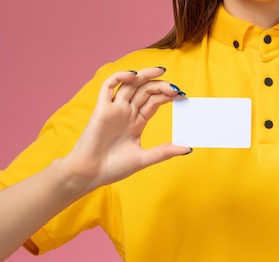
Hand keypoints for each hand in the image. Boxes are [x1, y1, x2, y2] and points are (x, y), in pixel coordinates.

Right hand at [61, 67, 190, 192]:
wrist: (90, 173)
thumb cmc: (114, 167)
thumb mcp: (144, 158)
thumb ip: (165, 152)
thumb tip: (188, 148)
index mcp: (137, 122)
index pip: (154, 101)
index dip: (168, 96)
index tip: (183, 95)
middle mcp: (126, 112)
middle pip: (145, 90)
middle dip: (160, 86)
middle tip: (175, 89)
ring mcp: (114, 109)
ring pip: (129, 84)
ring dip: (144, 75)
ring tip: (160, 71)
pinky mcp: (101, 109)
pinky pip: (108, 86)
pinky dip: (120, 77)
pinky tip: (133, 75)